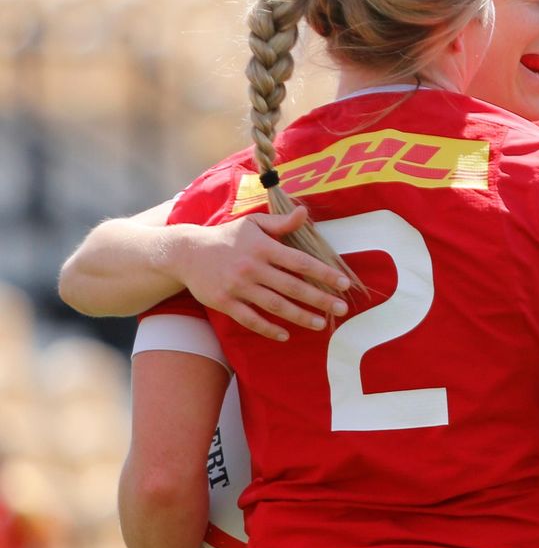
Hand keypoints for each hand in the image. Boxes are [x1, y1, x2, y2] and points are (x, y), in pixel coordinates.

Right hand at [174, 209, 349, 340]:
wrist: (186, 252)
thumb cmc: (227, 237)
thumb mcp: (253, 224)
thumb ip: (281, 223)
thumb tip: (305, 212)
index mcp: (263, 247)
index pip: (301, 262)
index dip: (324, 273)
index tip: (344, 283)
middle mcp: (252, 267)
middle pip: (292, 287)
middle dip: (320, 299)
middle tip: (342, 309)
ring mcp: (238, 286)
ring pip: (275, 305)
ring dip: (300, 317)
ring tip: (321, 324)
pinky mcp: (224, 302)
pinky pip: (250, 319)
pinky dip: (268, 329)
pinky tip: (285, 335)